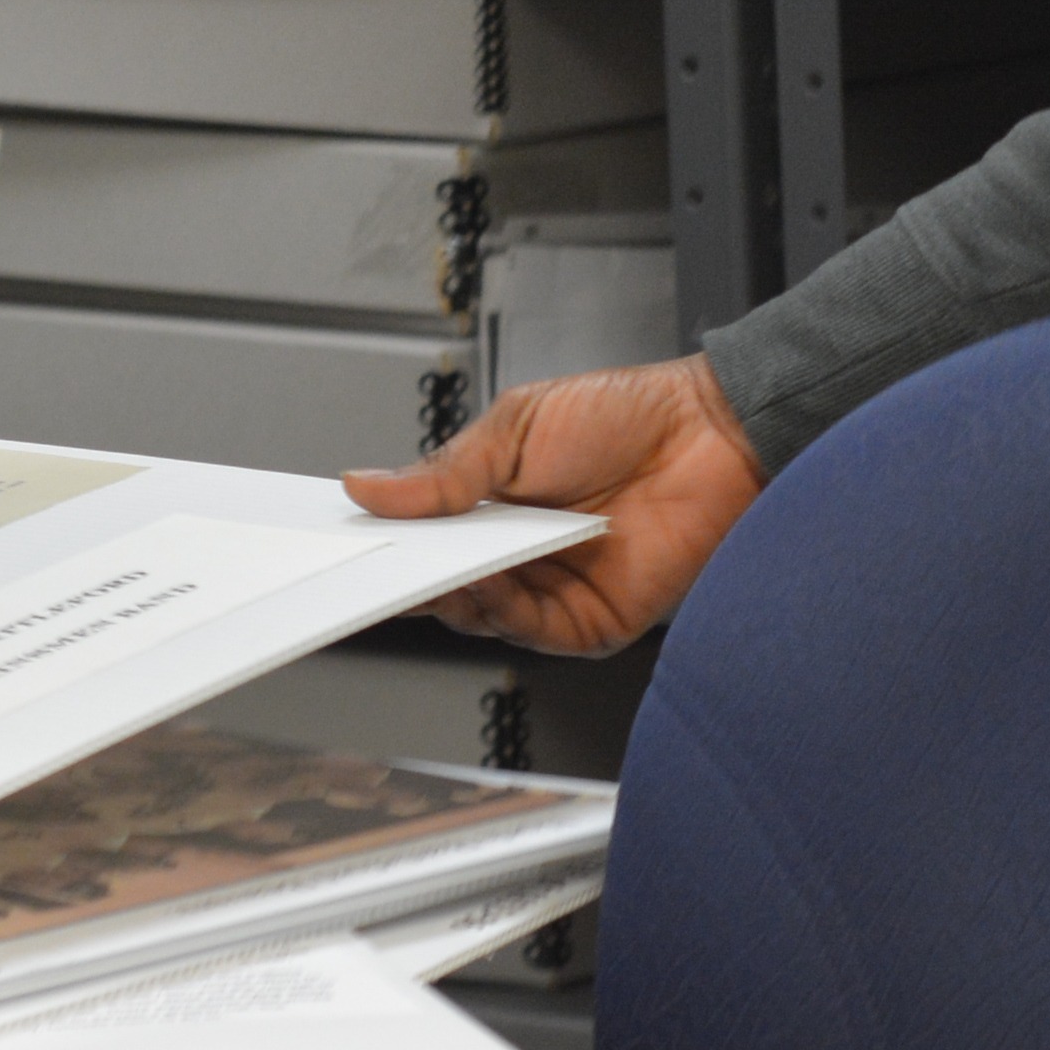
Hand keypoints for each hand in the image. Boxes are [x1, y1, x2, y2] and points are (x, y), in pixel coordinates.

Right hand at [345, 355, 765, 659]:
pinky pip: (530, 632)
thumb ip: (444, 474)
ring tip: (429, 566)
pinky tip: (486, 582)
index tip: (337, 546)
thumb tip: (365, 487)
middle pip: (443, 589)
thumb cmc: (628, 416)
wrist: (711, 430)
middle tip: (363, 569)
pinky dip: (501, 612)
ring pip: (479, 617)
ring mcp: (554, 593)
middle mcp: (520, 558)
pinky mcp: (592, 623)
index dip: (384, 548)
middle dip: (403, 580)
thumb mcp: (515, 430)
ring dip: (450, 594)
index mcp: (494, 510)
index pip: (424, 543)